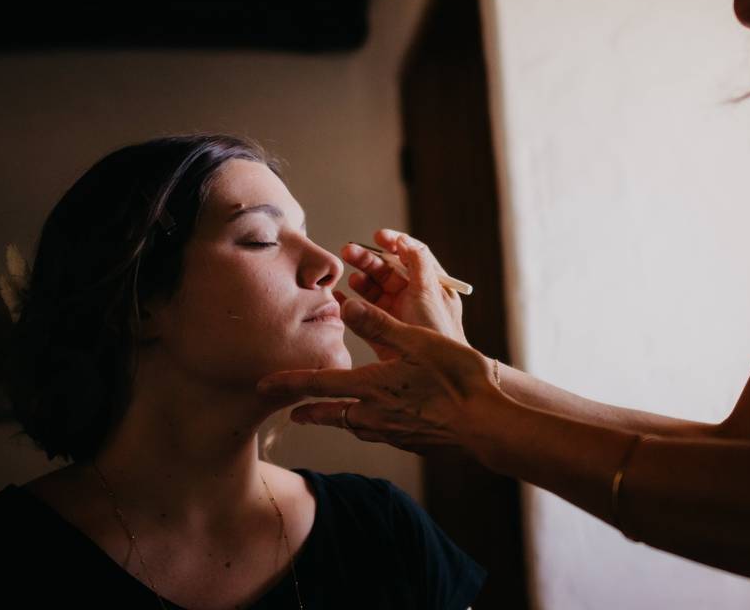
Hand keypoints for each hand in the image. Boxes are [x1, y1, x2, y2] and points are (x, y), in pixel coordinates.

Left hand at [255, 298, 506, 456]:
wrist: (486, 423)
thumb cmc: (455, 377)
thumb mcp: (416, 341)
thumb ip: (379, 324)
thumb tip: (345, 306)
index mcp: (370, 387)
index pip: (317, 385)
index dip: (288, 384)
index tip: (263, 386)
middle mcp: (374, 415)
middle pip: (330, 413)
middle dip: (308, 410)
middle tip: (292, 412)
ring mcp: (392, 433)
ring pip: (354, 425)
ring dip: (339, 417)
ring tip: (333, 412)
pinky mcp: (410, 442)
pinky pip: (378, 433)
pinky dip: (367, 424)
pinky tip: (379, 420)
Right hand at [339, 229, 467, 360]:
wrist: (442, 382)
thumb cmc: (443, 339)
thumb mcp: (429, 298)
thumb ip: (415, 270)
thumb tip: (400, 244)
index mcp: (430, 286)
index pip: (413, 255)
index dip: (396, 243)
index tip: (379, 236)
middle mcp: (414, 298)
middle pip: (389, 269)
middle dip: (369, 259)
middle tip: (348, 251)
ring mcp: (398, 315)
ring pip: (375, 289)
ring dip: (360, 279)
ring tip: (348, 276)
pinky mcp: (384, 334)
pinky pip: (364, 314)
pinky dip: (351, 305)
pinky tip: (339, 297)